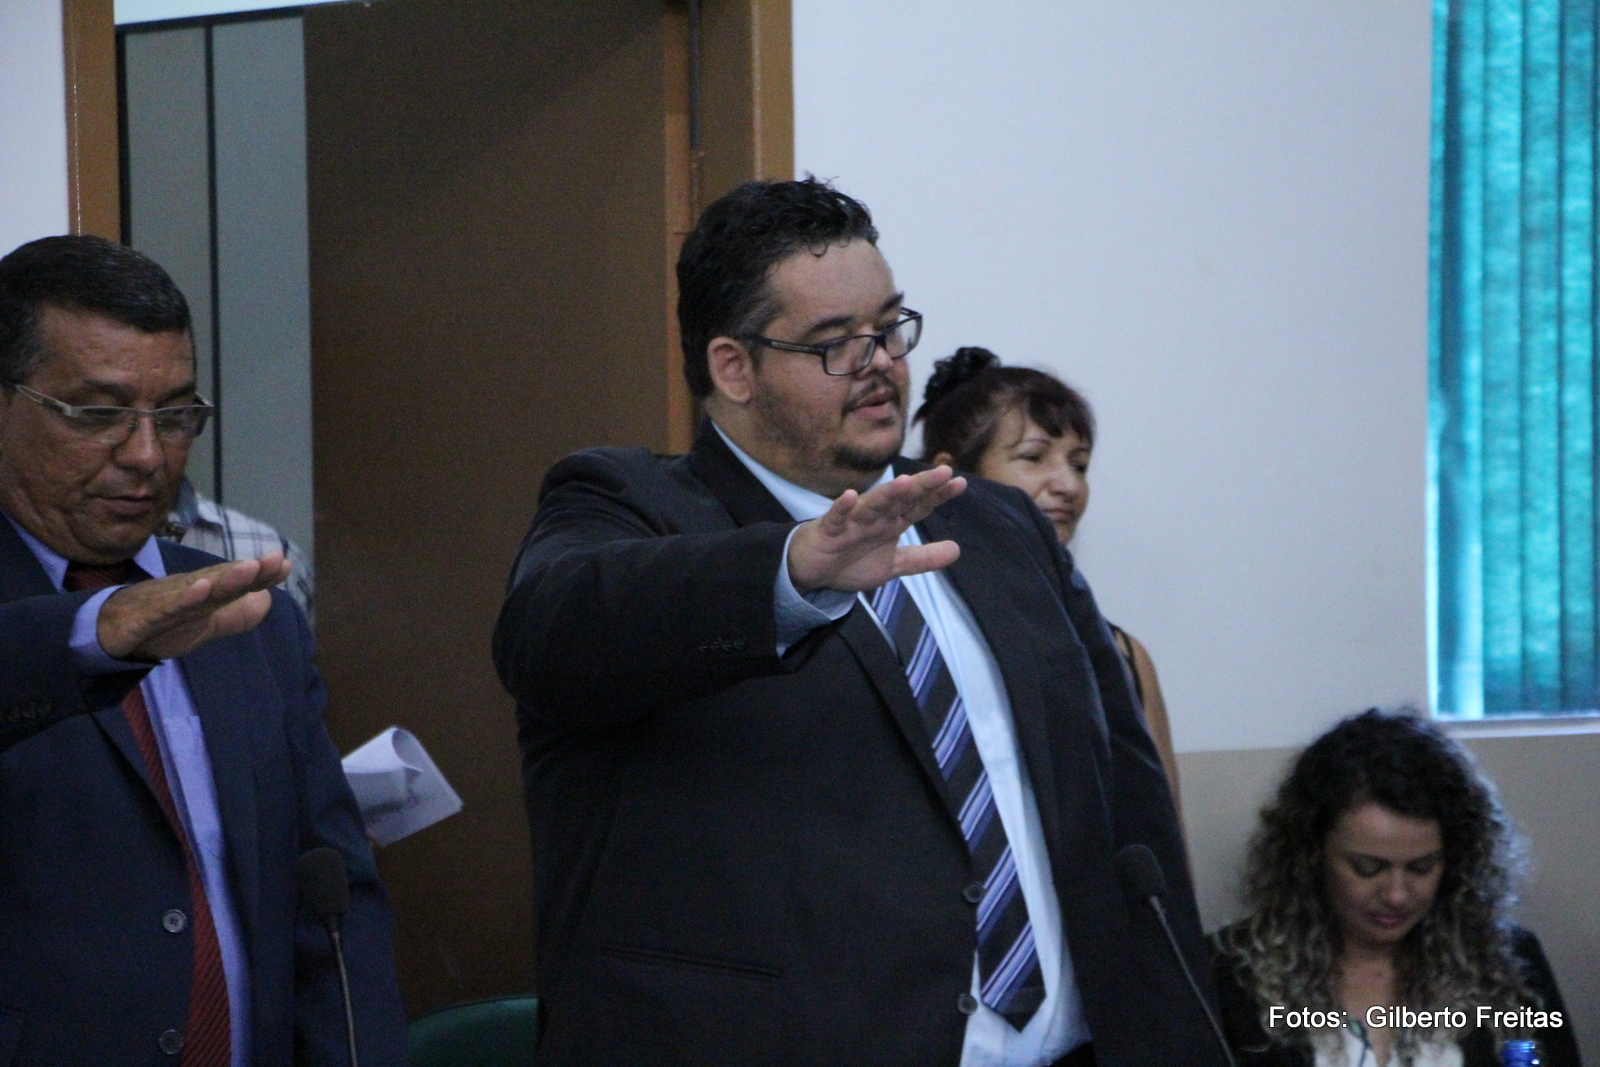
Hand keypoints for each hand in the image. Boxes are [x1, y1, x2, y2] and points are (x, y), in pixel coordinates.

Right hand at [97, 552, 292, 661]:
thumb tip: (268, 600)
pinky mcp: (142, 619)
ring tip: (248, 568)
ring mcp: (165, 604)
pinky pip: (163, 609)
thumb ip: (236, 616)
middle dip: (247, 571)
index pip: (236, 584)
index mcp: (204, 595)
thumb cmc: (159, 623)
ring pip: (197, 591)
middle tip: (273, 560)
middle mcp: (187, 593)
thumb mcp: (205, 625)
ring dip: (223, 579)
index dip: (261, 575)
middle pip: (220, 582)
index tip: (283, 563)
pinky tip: (199, 589)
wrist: (106, 632)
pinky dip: (180, 600)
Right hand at [788, 466, 966, 593]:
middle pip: (901, 499)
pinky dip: (841, 508)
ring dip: (887, 494)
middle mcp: (875, 517)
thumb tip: (957, 550)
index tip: (959, 483)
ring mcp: (852, 522)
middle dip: (921, 486)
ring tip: (905, 482)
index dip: (938, 495)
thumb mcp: (894, 565)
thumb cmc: (852, 560)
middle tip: (943, 472)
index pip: (918, 505)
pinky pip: (835, 518)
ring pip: (872, 505)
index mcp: (891, 523)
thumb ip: (923, 558)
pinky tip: (849, 497)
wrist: (813, 571)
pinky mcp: (829, 531)